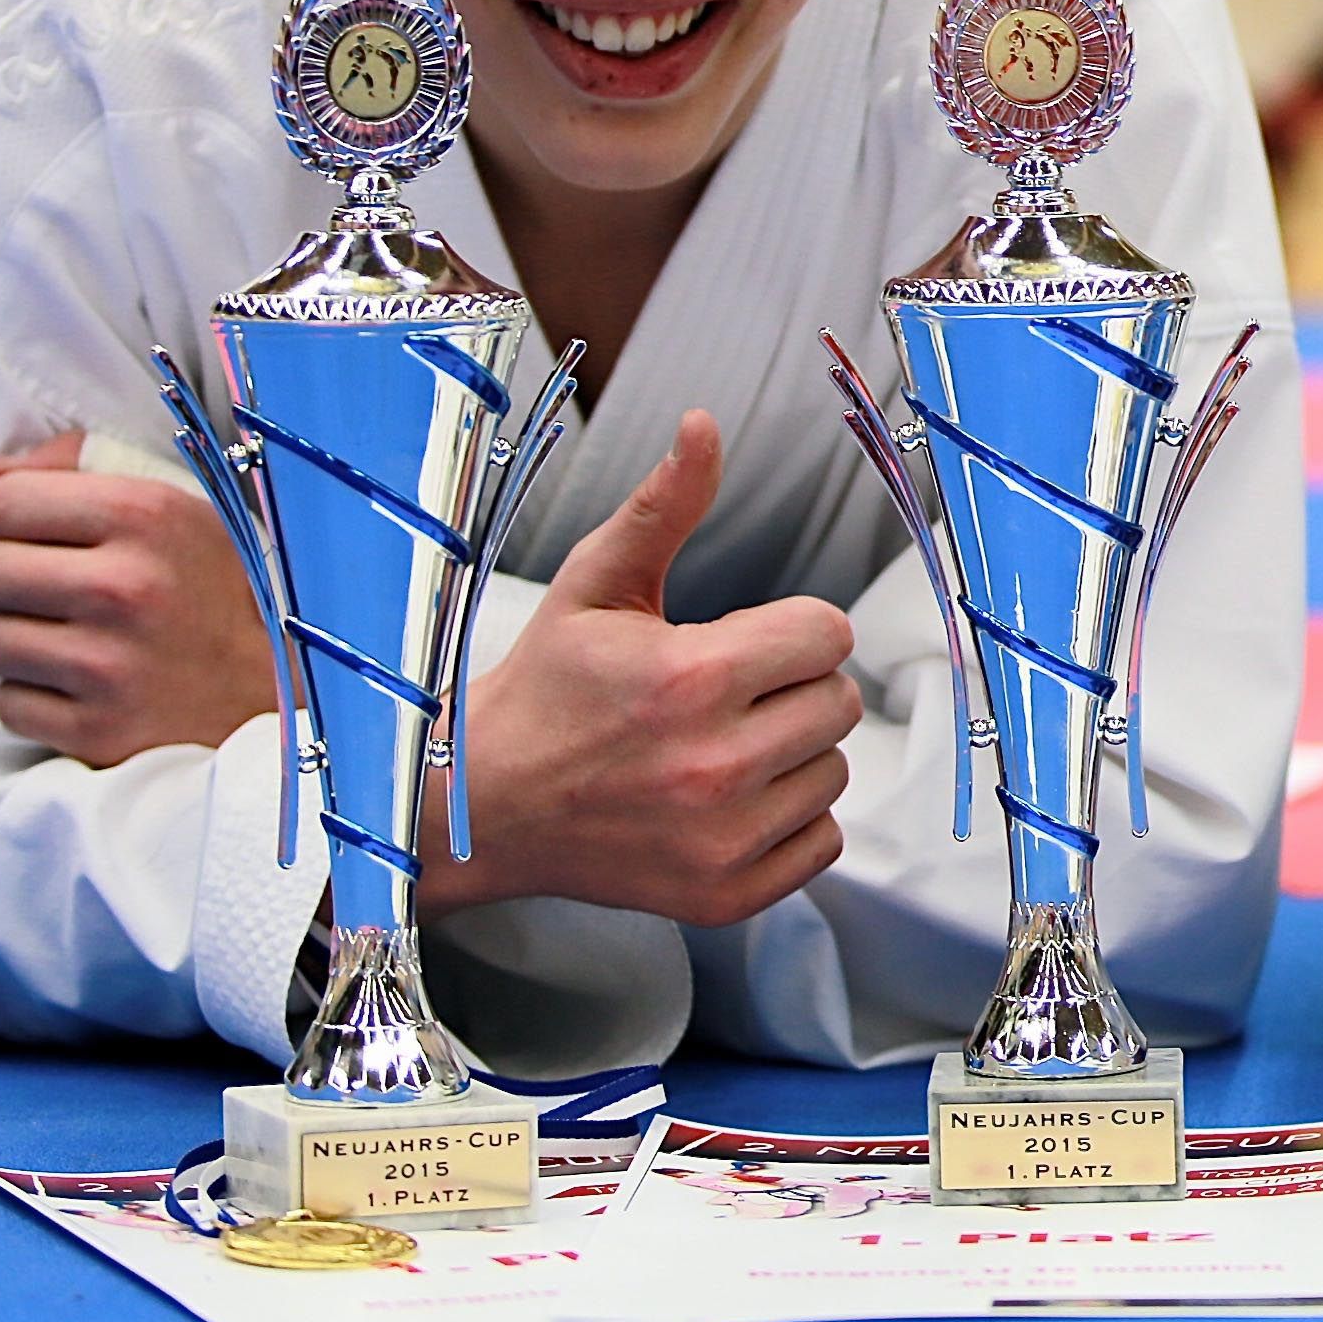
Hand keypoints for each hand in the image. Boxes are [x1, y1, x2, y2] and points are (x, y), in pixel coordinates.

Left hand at [0, 431, 275, 765]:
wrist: (276, 691)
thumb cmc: (215, 589)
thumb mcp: (175, 507)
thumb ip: (81, 472)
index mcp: (145, 516)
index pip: (2, 501)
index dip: (16, 519)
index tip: (46, 538)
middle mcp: (124, 586)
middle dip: (8, 582)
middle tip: (52, 593)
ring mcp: (107, 665)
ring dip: (16, 642)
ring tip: (67, 640)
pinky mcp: (95, 730)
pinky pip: (9, 704)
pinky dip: (35, 697)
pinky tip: (78, 686)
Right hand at [421, 413, 859, 929]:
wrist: (483, 807)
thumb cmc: (546, 689)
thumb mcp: (597, 584)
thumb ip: (665, 505)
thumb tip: (703, 426)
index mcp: (693, 678)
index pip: (828, 633)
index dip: (788, 630)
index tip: (738, 643)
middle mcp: (715, 765)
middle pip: (839, 701)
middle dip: (790, 688)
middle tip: (722, 697)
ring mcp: (722, 839)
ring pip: (835, 770)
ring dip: (791, 754)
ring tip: (714, 748)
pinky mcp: (725, 894)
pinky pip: (822, 841)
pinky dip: (787, 821)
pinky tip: (724, 803)